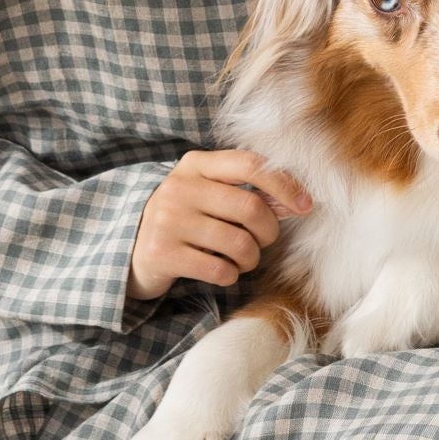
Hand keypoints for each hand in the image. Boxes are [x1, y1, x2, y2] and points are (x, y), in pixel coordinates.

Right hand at [128, 147, 314, 305]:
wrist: (133, 248)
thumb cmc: (186, 219)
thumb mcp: (209, 194)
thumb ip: (248, 192)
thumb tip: (297, 202)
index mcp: (195, 164)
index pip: (250, 164)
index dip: (285, 184)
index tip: (305, 206)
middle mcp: (179, 187)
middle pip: (251, 208)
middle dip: (268, 232)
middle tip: (262, 241)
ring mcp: (168, 220)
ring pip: (239, 243)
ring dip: (250, 258)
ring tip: (241, 259)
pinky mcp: (163, 253)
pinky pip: (220, 270)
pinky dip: (230, 275)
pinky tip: (221, 271)